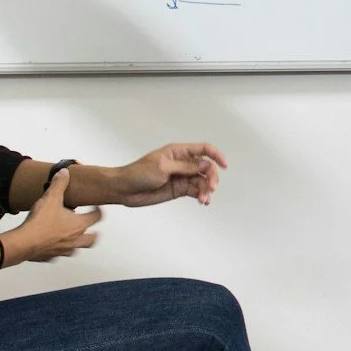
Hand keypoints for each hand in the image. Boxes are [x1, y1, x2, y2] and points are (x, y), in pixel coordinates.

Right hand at [4, 169, 102, 264]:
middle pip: (91, 239)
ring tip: (73, 237)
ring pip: (76, 249)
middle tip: (93, 229)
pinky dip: (58, 250)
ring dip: (76, 243)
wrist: (25, 243)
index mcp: (78, 225)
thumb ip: (59, 184)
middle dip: (94, 234)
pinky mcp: (50, 256)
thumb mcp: (51, 197)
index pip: (97, 218)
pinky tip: (52, 245)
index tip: (97, 207)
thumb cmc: (40, 223)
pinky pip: (58, 255)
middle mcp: (74, 240)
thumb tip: (64, 173)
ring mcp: (63, 250)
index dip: (99, 211)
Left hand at [112, 142, 228, 207]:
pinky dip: (202, 196)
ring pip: (202, 181)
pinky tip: (203, 201)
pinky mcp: (179, 189)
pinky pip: (196, 191)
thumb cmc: (139, 173)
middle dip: (212, 178)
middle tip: (211, 189)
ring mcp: (182, 176)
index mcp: (179, 152)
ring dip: (206, 190)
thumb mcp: (163, 168)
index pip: (204, 149)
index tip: (225, 165)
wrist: (125, 189)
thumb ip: (185, 167)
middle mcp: (183, 163)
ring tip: (204, 199)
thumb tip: (204, 165)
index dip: (216, 155)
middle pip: (206, 167)